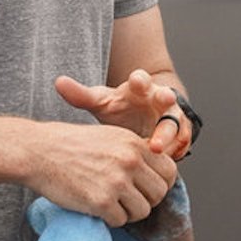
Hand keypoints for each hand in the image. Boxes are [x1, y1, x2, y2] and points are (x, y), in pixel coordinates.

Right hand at [27, 121, 177, 226]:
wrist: (38, 152)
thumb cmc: (70, 144)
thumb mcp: (110, 137)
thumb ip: (134, 151)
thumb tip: (155, 172)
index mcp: (135, 143)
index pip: (169, 171)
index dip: (161, 184)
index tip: (147, 189)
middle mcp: (130, 161)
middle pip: (159, 193)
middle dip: (146, 200)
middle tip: (127, 200)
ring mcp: (117, 181)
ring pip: (143, 211)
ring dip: (128, 212)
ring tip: (111, 204)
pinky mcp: (101, 201)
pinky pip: (120, 221)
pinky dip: (110, 219)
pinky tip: (97, 208)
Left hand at [55, 70, 191, 159]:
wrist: (143, 116)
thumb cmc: (121, 107)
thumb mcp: (102, 101)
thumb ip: (82, 95)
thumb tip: (58, 82)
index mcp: (140, 87)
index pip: (142, 79)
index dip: (141, 80)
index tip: (137, 81)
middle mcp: (160, 99)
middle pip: (166, 97)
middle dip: (166, 99)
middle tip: (165, 101)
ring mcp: (172, 117)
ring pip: (176, 123)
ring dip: (169, 134)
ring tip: (157, 147)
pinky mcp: (179, 135)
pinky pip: (181, 143)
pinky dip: (176, 150)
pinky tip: (168, 160)